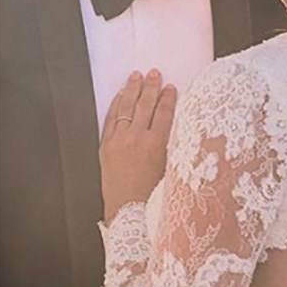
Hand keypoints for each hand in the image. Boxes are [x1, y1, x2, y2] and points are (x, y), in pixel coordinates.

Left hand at [99, 69, 176, 224]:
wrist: (128, 214)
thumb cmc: (153, 197)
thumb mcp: (172, 169)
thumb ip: (175, 145)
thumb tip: (180, 126)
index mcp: (156, 144)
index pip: (164, 112)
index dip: (169, 98)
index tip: (172, 87)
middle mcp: (137, 138)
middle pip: (145, 105)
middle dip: (151, 87)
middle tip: (154, 73)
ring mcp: (119, 141)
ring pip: (126, 108)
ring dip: (132, 90)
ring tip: (136, 76)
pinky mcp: (106, 146)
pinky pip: (110, 119)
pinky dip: (116, 105)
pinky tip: (119, 95)